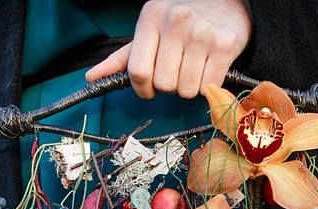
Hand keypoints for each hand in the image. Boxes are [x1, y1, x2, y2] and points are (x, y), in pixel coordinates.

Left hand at [85, 0, 252, 99]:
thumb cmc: (180, 24)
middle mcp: (175, 21)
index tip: (149, 88)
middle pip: (164, 85)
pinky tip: (207, 68)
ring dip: (188, 88)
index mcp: (151, 18)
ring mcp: (201, 33)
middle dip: (169, 86)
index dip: (143, 89)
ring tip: (192, 68)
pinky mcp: (223, 46)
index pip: (138, 72)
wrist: (225, 5)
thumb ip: (122, 58)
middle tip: (176, 71)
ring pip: (186, 90)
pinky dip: (206, 86)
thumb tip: (92, 77)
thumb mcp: (148, 33)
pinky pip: (207, 88)